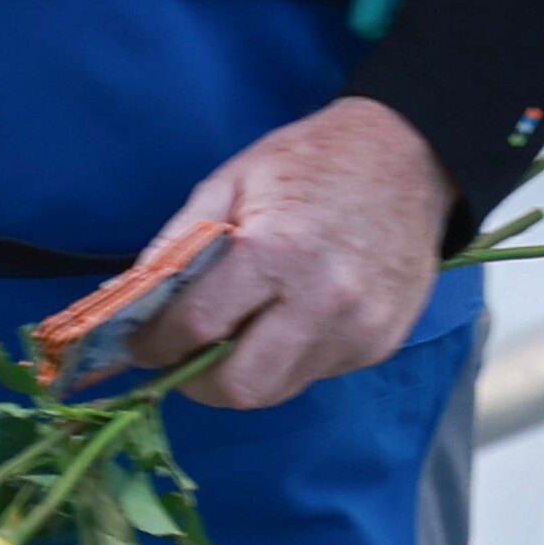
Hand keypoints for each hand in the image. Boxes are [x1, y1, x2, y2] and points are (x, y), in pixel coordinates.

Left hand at [142, 100, 450, 411]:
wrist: (412, 155)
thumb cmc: (313, 160)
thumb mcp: (232, 180)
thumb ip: (178, 244)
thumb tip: (131, 305)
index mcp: (277, 251)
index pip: (197, 326)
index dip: (155, 344)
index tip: (140, 344)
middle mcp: (323, 300)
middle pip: (240, 387)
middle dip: (199, 381)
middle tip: (185, 356)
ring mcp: (359, 329)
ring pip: (279, 389)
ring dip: (246, 372)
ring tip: (239, 333)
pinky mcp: (381, 343)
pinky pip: (315, 373)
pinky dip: (289, 358)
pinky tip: (292, 318)